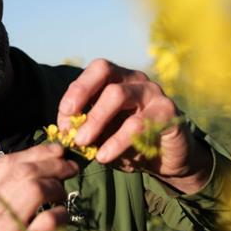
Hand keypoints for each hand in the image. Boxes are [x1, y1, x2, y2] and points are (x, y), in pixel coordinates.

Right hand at [0, 143, 78, 230]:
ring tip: (61, 193)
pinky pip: (50, 218)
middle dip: (53, 165)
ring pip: (37, 189)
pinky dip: (62, 213)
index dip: (36, 152)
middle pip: (24, 173)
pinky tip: (61, 216)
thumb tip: (48, 155)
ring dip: (57, 187)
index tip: (56, 150)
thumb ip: (8, 184)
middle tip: (70, 166)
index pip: (6, 164)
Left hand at [57, 59, 211, 193]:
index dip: (77, 91)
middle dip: (82, 99)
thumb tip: (63, 130)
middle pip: (105, 73)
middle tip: (70, 129)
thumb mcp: (103, 135)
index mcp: (119, 78)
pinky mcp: (167, 113)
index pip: (96, 70)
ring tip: (83, 143)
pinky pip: (138, 124)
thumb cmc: (130, 142)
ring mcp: (153, 93)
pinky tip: (104, 156)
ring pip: (119, 95)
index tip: (64, 118)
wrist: (167, 160)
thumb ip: (85, 128)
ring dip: (96, 120)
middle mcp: (136, 80)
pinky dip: (117, 141)